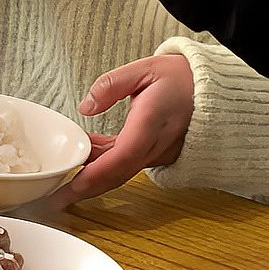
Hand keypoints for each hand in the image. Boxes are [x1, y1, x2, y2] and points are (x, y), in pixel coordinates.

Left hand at [50, 53, 195, 206]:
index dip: (96, 173)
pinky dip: (103, 167)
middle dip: (85, 189)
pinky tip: (82, 160)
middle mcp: (156, 144)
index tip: (72, 185)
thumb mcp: (145, 69)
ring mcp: (157, 152)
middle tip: (54, 200)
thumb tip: (86, 106)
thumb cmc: (182, 79)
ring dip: (91, 180)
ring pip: (120, 172)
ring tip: (59, 185)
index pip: (122, 156)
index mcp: (152, 123)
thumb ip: (112, 85)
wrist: (214, 92)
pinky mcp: (155, 153)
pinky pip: (126, 164)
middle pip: (117, 174)